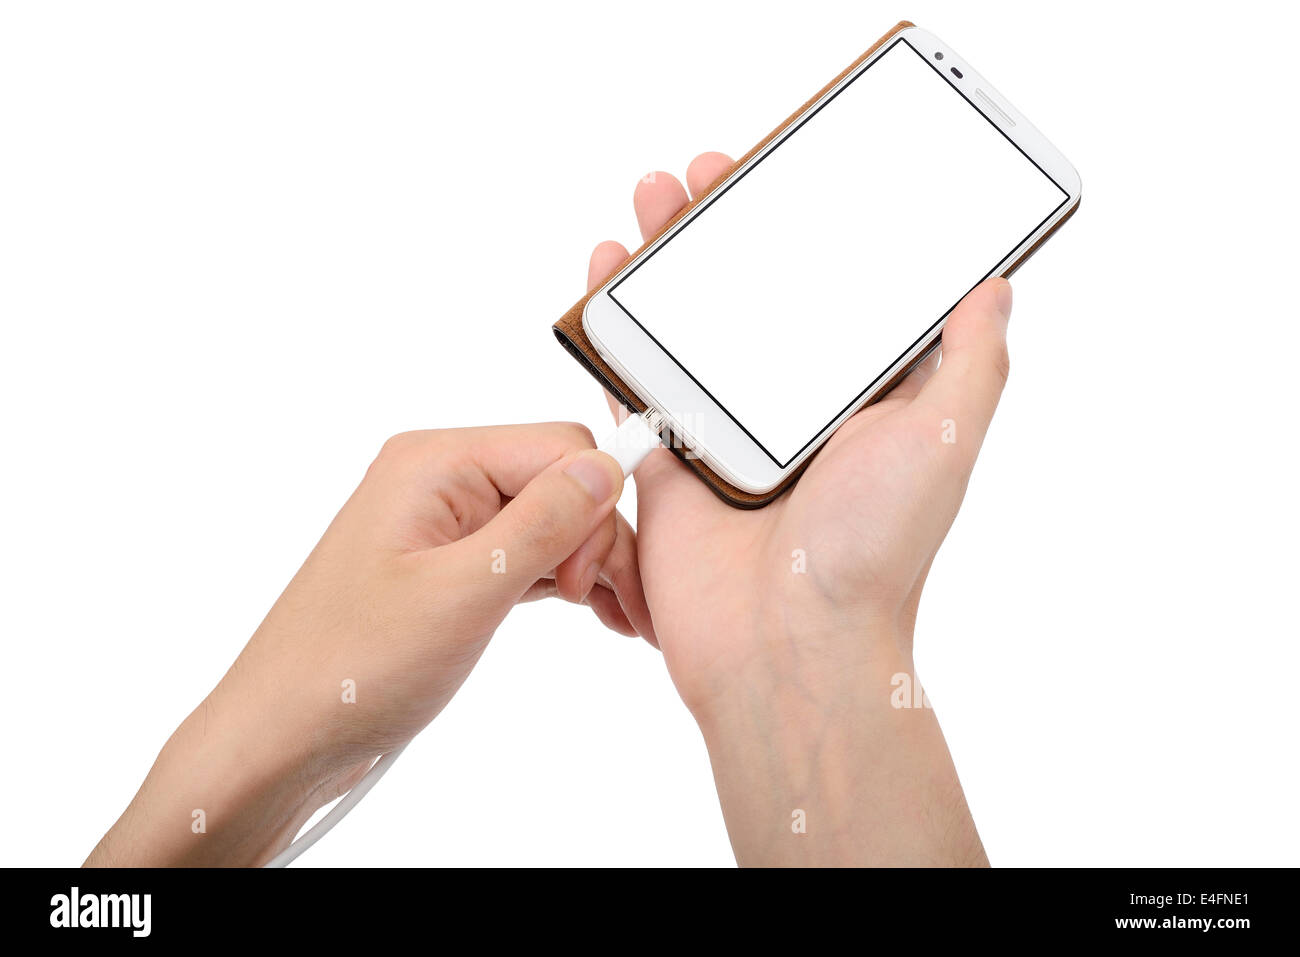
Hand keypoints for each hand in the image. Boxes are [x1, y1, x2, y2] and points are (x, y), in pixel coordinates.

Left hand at [87, 423, 649, 865]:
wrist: (283, 737)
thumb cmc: (348, 670)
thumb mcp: (462, 594)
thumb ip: (540, 523)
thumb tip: (604, 468)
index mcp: (434, 463)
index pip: (561, 448)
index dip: (594, 510)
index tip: (589, 579)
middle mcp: (439, 480)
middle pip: (561, 481)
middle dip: (596, 540)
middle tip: (610, 608)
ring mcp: (443, 524)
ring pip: (550, 518)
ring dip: (585, 563)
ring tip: (613, 617)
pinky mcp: (449, 565)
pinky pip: (524, 550)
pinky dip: (559, 578)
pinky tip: (585, 611)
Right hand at [588, 154, 1009, 864]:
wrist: (787, 646)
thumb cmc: (874, 550)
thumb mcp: (946, 440)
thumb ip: (971, 363)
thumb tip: (996, 285)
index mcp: (856, 398)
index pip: (833, 291)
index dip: (813, 228)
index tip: (792, 173)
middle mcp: (789, 408)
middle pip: (754, 293)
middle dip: (728, 224)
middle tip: (712, 166)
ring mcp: (724, 429)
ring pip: (689, 322)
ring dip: (667, 256)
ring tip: (654, 192)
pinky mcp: (668, 456)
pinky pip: (635, 377)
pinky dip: (614, 324)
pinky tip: (602, 268)